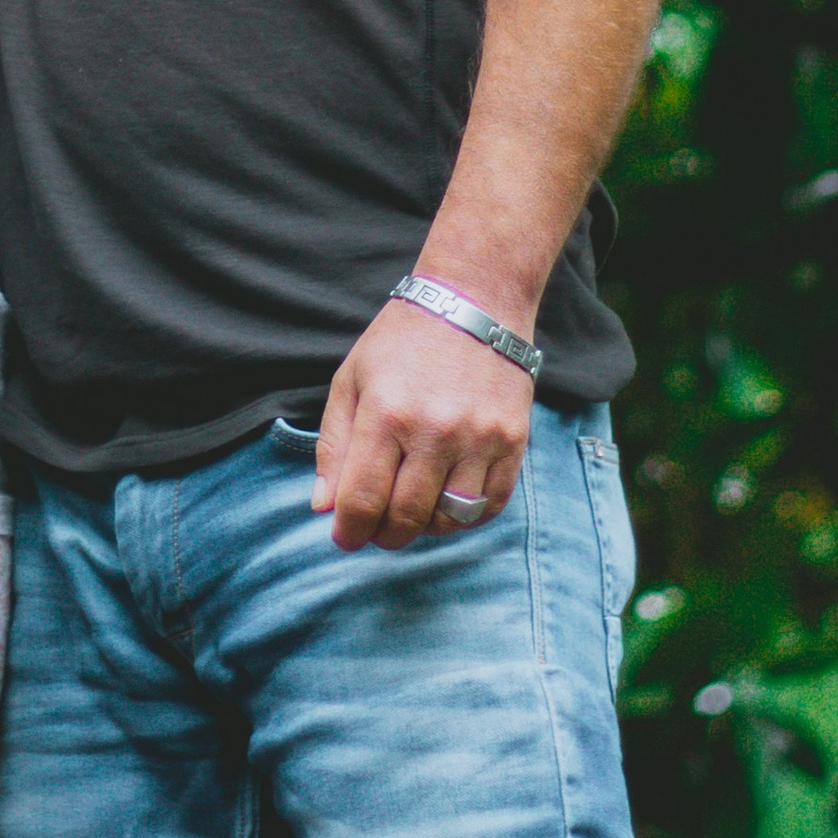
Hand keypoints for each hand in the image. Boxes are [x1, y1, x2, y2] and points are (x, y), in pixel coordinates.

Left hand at [311, 295, 532, 552]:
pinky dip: (466, 516)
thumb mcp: (351, 380)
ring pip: (450, 519)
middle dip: (383, 535)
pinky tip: (447, 500)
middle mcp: (435, 430)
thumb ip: (333, 445)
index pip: (362, 499)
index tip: (344, 536)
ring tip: (412, 512)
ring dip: (425, 528)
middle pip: (406, 517)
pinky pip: (490, 505)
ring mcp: (479, 437)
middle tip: (375, 530)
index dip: (348, 529)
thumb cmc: (401, 342)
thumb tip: (324, 506)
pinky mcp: (513, 440)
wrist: (474, 301)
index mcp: (386, 413)